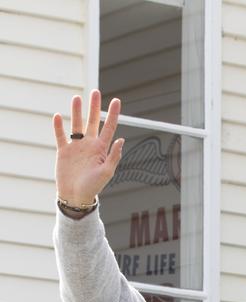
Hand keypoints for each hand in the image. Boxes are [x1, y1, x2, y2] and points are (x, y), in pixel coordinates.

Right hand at [53, 89, 123, 206]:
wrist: (76, 197)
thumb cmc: (93, 187)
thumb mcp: (106, 173)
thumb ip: (113, 156)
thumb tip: (121, 140)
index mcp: (101, 149)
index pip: (109, 128)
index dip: (113, 114)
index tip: (116, 100)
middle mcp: (89, 145)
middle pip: (92, 121)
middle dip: (94, 107)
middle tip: (95, 92)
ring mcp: (76, 146)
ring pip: (76, 124)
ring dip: (76, 112)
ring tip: (76, 98)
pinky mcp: (63, 151)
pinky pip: (60, 136)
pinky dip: (58, 127)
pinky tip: (57, 116)